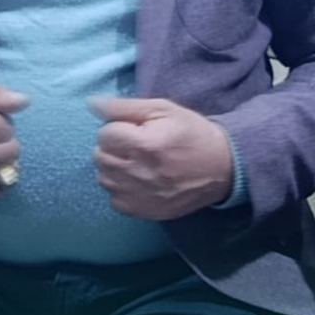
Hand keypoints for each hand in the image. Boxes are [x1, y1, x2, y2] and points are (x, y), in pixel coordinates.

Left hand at [88, 96, 235, 219]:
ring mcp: (140, 196)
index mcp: (144, 144)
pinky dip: (122, 189)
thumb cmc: (192, 134)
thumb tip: (91, 103)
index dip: (118, 127)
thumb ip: (124, 106)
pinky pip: (114, 200)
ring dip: (114, 167)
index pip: (104, 134)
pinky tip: (138, 180)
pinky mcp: (144, 212)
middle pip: (99, 156)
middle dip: (113, 146)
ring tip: (136, 162)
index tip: (135, 129)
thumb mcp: (163, 109)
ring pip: (103, 178)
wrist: (222, 168)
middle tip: (135, 144)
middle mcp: (138, 173)